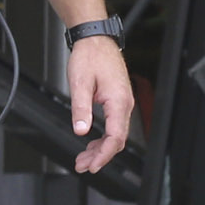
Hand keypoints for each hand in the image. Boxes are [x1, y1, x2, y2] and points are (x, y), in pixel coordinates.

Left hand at [66, 35, 137, 174]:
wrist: (95, 38)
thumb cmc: (90, 56)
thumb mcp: (80, 83)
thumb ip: (81, 109)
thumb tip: (81, 130)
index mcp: (118, 100)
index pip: (116, 136)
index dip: (105, 154)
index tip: (93, 165)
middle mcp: (124, 103)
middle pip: (117, 139)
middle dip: (100, 155)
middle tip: (83, 165)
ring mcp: (122, 102)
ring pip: (115, 133)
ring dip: (100, 148)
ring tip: (83, 158)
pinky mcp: (117, 100)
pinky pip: (113, 124)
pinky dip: (102, 136)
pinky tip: (90, 142)